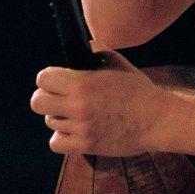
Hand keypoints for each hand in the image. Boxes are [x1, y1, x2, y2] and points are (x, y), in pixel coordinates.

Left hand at [30, 50, 168, 155]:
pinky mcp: (86, 146)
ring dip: (59, 116)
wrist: (157, 120)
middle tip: (59, 97)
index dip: (49, 78)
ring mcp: (81, 128)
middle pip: (37, 102)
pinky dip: (62, 137)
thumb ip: (96, 51)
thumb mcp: (118, 63)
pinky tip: (75, 129)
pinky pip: (56, 142)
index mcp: (83, 83)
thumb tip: (82, 47)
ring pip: (49, 121)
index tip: (57, 80)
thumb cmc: (138, 90)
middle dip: (45, 97)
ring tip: (77, 113)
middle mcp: (78, 106)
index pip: (43, 78)